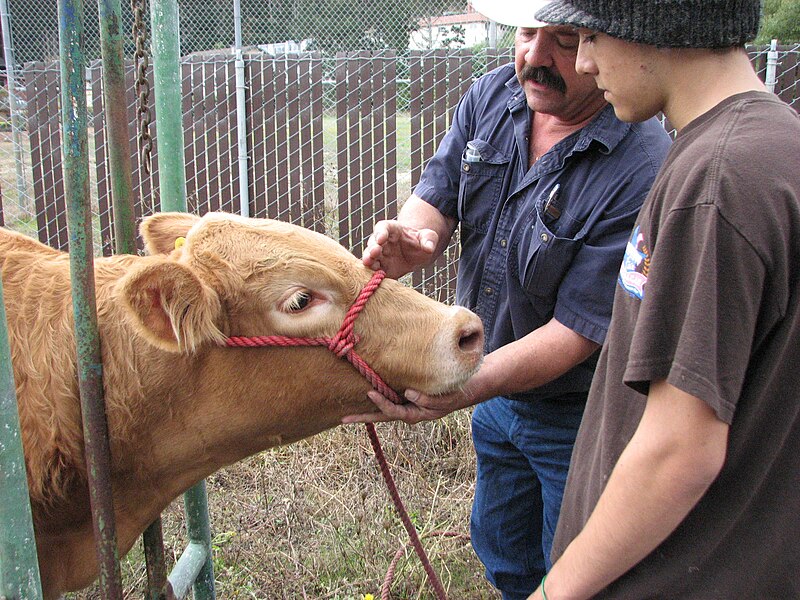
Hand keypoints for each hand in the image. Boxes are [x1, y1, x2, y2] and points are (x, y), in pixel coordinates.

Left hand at [342, 387, 474, 424]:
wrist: (459, 394)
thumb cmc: (451, 397)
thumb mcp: (442, 401)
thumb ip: (426, 400)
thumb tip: (407, 393)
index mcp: (413, 415)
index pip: (392, 410)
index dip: (381, 403)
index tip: (370, 392)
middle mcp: (405, 413)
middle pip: (380, 416)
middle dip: (362, 418)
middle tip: (343, 419)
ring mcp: (404, 407)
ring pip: (382, 411)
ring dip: (367, 411)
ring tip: (348, 413)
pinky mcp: (405, 400)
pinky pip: (388, 400)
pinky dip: (376, 400)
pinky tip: (365, 396)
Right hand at [361, 219, 438, 278]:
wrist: (416, 253)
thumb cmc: (420, 240)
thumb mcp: (428, 236)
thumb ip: (428, 240)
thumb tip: (429, 248)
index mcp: (392, 229)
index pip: (383, 227)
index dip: (380, 232)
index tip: (381, 238)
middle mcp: (382, 242)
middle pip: (373, 243)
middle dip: (372, 247)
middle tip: (374, 253)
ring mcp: (380, 256)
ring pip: (370, 257)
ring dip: (368, 260)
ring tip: (369, 264)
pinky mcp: (382, 268)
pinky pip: (375, 271)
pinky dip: (373, 274)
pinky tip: (375, 277)